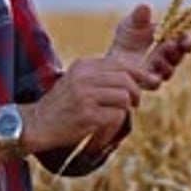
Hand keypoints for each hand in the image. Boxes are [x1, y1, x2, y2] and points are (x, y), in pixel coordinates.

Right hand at [27, 56, 159, 151]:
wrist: (37, 124)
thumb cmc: (62, 105)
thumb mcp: (78, 82)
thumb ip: (102, 78)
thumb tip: (136, 80)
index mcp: (83, 65)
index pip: (121, 64)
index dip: (141, 73)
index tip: (153, 81)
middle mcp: (84, 76)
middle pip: (126, 79)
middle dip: (136, 92)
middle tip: (136, 103)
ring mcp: (86, 95)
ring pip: (125, 96)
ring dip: (127, 108)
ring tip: (119, 114)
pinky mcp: (88, 114)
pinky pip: (117, 115)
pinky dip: (117, 123)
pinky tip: (106, 126)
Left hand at [108, 3, 190, 81]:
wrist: (111, 58)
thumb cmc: (125, 38)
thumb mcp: (129, 24)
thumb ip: (138, 17)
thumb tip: (144, 6)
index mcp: (167, 40)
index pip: (183, 40)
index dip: (187, 41)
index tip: (185, 40)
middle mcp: (166, 56)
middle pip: (179, 56)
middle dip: (178, 51)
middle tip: (170, 45)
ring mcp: (157, 70)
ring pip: (169, 70)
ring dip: (166, 64)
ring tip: (157, 58)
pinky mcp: (147, 82)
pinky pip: (155, 83)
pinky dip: (154, 79)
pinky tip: (149, 74)